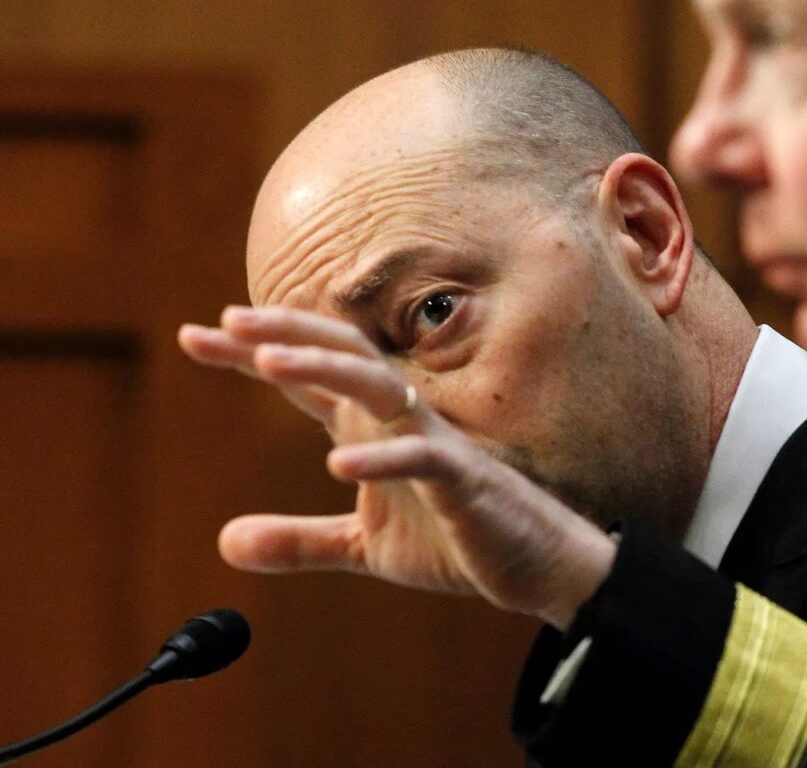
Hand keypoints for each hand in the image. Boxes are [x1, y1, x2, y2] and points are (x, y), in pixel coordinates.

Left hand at [179, 306, 614, 629]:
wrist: (533, 565)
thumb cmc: (454, 539)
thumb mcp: (363, 545)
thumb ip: (298, 540)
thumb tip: (225, 543)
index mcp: (372, 425)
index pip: (307, 377)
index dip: (251, 354)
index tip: (193, 335)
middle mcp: (400, 418)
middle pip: (340, 356)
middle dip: (286, 334)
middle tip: (228, 320)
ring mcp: (433, 442)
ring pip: (377, 386)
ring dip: (324, 369)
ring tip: (269, 362)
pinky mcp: (463, 478)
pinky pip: (421, 458)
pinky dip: (382, 459)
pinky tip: (339, 465)